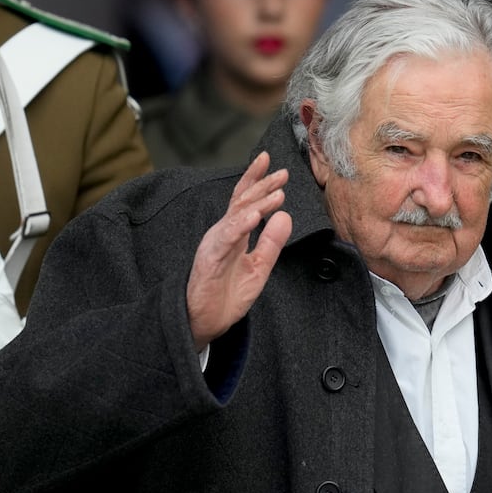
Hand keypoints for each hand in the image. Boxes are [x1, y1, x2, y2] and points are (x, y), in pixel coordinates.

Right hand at [186, 151, 291, 350]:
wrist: (205, 322)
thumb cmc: (227, 295)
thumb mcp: (259, 267)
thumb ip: (271, 243)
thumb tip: (285, 216)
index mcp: (235, 234)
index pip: (247, 202)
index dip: (260, 183)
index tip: (279, 170)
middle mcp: (224, 234)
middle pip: (241, 202)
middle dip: (261, 185)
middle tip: (282, 173)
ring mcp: (215, 245)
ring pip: (236, 217)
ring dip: (257, 204)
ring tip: (277, 194)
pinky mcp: (210, 260)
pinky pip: (225, 239)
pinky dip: (239, 226)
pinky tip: (253, 217)